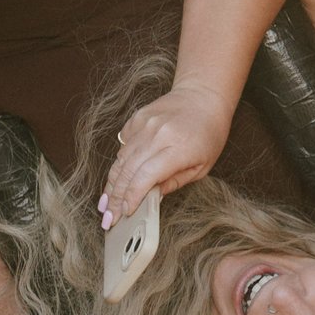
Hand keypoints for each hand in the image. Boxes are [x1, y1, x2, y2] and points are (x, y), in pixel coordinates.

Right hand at [101, 79, 228, 221]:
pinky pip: (123, 145)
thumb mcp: (202, 166)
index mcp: (178, 148)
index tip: (125, 213)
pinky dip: (119, 164)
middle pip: (128, 170)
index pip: (146, 176)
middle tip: (109, 218)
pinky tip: (116, 180)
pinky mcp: (137, 118)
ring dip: (112, 185)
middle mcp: (158, 134)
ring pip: (121, 159)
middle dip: (116, 198)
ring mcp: (145, 124)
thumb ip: (174, 183)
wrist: (203, 96)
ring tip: (106, 204)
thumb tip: (150, 199)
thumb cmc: (208, 133)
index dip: (132, 197)